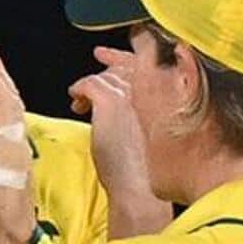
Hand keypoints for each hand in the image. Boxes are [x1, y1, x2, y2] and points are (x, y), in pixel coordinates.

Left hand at [74, 50, 173, 238]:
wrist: (141, 186)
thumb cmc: (145, 170)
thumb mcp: (147, 133)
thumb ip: (137, 113)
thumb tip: (118, 107)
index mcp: (167, 97)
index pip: (146, 66)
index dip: (125, 59)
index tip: (107, 57)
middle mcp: (151, 91)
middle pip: (125, 67)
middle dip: (106, 69)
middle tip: (92, 76)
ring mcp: (131, 95)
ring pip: (106, 77)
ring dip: (91, 87)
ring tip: (81, 101)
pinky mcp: (111, 103)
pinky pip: (89, 84)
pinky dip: (79, 89)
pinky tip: (76, 101)